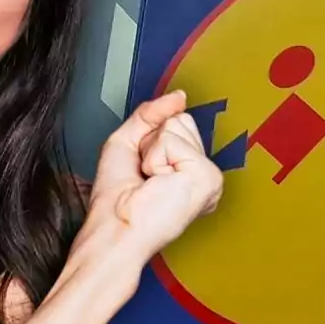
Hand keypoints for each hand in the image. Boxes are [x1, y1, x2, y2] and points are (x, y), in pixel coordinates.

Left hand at [84, 90, 223, 266]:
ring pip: (176, 126)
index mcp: (188, 169)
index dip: (150, 139)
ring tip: (151, 180)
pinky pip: (173, 141)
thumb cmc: (117, 200)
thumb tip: (178, 96)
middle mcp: (203, 173)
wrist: (115, 227)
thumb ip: (151, 113)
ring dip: (152, 152)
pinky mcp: (207, 177)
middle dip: (152, 142)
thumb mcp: (127, 142)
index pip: (177, 122)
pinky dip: (155, 159)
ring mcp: (209, 175)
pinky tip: (158, 183)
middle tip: (146, 175)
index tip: (143, 169)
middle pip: (180, 120)